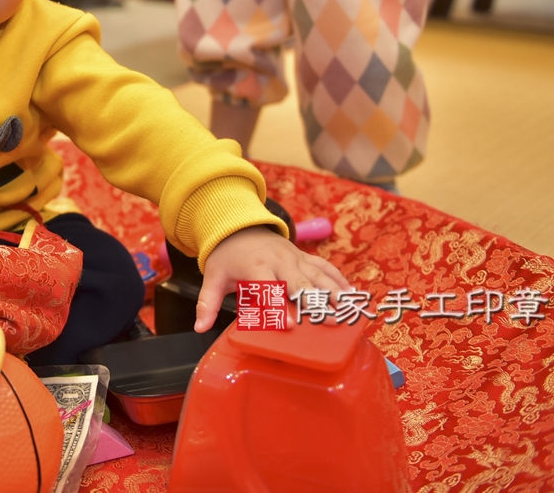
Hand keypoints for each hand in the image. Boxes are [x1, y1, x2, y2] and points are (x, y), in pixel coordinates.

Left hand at [196, 225, 349, 332]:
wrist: (239, 226)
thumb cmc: (227, 257)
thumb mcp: (213, 276)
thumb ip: (207, 302)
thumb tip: (199, 327)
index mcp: (255, 267)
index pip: (267, 289)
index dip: (277, 306)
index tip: (288, 324)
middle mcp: (279, 261)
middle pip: (300, 282)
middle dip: (316, 301)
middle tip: (331, 321)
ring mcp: (295, 258)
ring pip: (318, 275)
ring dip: (335, 292)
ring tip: (349, 310)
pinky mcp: (305, 257)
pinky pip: (325, 267)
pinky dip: (340, 279)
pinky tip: (353, 294)